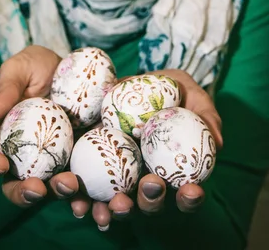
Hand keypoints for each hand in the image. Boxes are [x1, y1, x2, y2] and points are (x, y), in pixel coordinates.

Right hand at [0, 45, 80, 206]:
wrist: (74, 66)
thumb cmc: (37, 66)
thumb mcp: (19, 68)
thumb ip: (6, 88)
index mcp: (1, 136)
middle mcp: (25, 156)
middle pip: (17, 185)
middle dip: (25, 194)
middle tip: (37, 189)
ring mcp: (55, 161)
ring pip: (52, 189)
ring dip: (60, 195)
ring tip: (71, 187)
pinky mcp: (82, 159)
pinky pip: (85, 182)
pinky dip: (91, 193)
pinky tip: (99, 195)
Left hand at [70, 69, 222, 227]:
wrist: (126, 79)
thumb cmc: (165, 87)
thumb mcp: (188, 90)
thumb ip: (205, 112)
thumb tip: (216, 142)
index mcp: (171, 170)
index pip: (185, 193)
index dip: (190, 198)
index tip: (191, 190)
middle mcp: (144, 180)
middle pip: (149, 203)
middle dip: (150, 202)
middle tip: (149, 186)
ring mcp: (116, 178)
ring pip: (116, 203)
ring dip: (115, 209)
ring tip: (113, 203)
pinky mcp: (88, 168)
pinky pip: (83, 188)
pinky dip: (78, 194)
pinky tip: (72, 188)